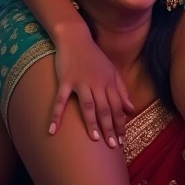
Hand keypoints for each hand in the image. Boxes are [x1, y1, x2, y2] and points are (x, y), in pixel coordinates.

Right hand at [50, 32, 135, 146]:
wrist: (75, 38)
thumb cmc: (94, 56)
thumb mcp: (111, 71)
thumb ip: (121, 90)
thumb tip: (131, 108)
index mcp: (109, 82)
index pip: (117, 106)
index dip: (120, 123)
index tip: (122, 139)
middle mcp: (97, 83)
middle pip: (105, 108)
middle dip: (110, 128)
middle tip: (112, 146)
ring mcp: (81, 82)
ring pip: (88, 106)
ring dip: (92, 123)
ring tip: (95, 139)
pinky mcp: (65, 80)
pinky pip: (60, 100)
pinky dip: (56, 115)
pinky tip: (53, 130)